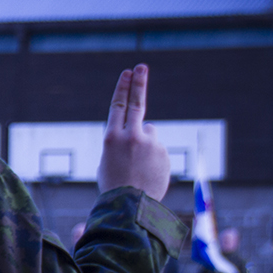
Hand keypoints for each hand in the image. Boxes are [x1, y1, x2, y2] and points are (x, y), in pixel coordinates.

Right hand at [97, 64, 169, 200]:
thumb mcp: (109, 159)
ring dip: (145, 145)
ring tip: (137, 167)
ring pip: (149, 134)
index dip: (123, 88)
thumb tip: (149, 127)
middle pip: (137, 103)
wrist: (130, 205)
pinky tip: (147, 173)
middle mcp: (131, 136)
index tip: (127, 73)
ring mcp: (150, 143)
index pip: (118, 106)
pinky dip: (154, 158)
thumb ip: (125, 140)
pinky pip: (158, 149)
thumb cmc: (114, 184)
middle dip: (138, 83)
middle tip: (140, 67)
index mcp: (111, 137)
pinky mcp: (163, 152)